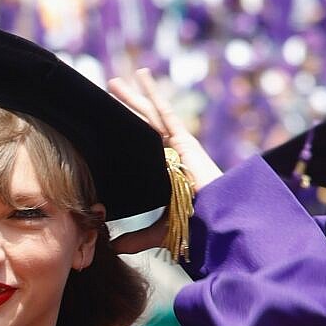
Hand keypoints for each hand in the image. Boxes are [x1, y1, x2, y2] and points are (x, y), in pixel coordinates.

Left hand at [107, 67, 221, 241]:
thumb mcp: (159, 233)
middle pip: (142, 126)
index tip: (108, 127)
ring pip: (149, 116)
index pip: (140, 148)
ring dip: (133, 97)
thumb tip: (112, 248)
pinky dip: (153, 93)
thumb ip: (136, 239)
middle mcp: (170, 155)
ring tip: (114, 82)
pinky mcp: (183, 140)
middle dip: (126, 109)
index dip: (126, 135)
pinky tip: (141, 76)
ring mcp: (177, 146)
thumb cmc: (196, 228)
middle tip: (108, 92)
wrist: (217, 221)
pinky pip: (164, 111)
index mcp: (165, 173)